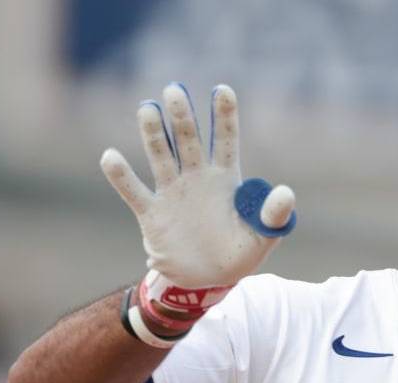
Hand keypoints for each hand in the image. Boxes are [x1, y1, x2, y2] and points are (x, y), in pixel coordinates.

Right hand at [99, 83, 294, 289]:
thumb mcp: (263, 235)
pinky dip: (121, 176)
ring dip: (153, 133)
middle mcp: (197, 177)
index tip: (222, 89)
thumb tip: (287, 193)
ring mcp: (172, 192)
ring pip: (161, 156)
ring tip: (147, 108)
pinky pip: (134, 191)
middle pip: (189, 140)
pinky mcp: (152, 213)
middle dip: (183, 116)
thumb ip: (273, 214)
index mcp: (226, 178)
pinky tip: (111, 156)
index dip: (224, 116)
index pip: (225, 140)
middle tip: (175, 89)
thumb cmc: (240, 252)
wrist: (208, 279)